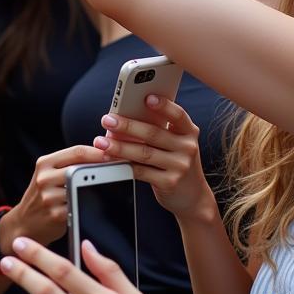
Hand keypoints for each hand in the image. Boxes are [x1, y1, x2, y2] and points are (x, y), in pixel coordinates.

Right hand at [3, 144, 106, 249]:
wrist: (24, 223)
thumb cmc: (44, 195)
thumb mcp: (48, 174)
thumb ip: (68, 164)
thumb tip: (100, 155)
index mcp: (45, 163)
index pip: (76, 152)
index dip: (98, 152)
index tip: (113, 155)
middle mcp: (44, 177)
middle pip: (80, 168)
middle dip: (100, 170)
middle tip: (115, 171)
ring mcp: (48, 197)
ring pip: (81, 188)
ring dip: (93, 190)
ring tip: (103, 189)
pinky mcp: (55, 215)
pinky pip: (78, 206)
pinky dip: (85, 205)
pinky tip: (87, 205)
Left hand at [94, 97, 211, 218]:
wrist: (192, 196)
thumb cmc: (175, 161)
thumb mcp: (175, 143)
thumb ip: (158, 129)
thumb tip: (124, 115)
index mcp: (188, 131)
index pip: (178, 115)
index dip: (164, 106)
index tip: (146, 97)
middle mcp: (187, 147)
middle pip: (153, 133)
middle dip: (127, 126)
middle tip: (106, 120)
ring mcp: (180, 166)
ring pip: (144, 153)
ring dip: (119, 147)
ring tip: (101, 142)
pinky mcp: (169, 182)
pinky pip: (141, 171)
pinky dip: (123, 164)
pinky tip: (109, 159)